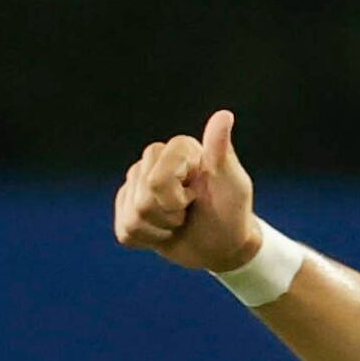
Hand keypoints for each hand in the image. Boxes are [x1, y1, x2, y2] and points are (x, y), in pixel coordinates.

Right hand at [114, 109, 264, 274]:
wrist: (223, 245)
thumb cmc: (231, 213)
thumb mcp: (233, 185)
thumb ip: (222, 153)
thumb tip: (224, 115)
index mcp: (177, 148)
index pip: (155, 181)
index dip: (175, 200)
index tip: (197, 197)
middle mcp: (152, 159)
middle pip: (142, 201)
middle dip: (168, 216)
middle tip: (189, 212)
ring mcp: (136, 183)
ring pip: (132, 219)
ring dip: (160, 230)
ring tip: (179, 222)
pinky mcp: (126, 208)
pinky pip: (126, 232)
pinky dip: (148, 240)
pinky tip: (165, 231)